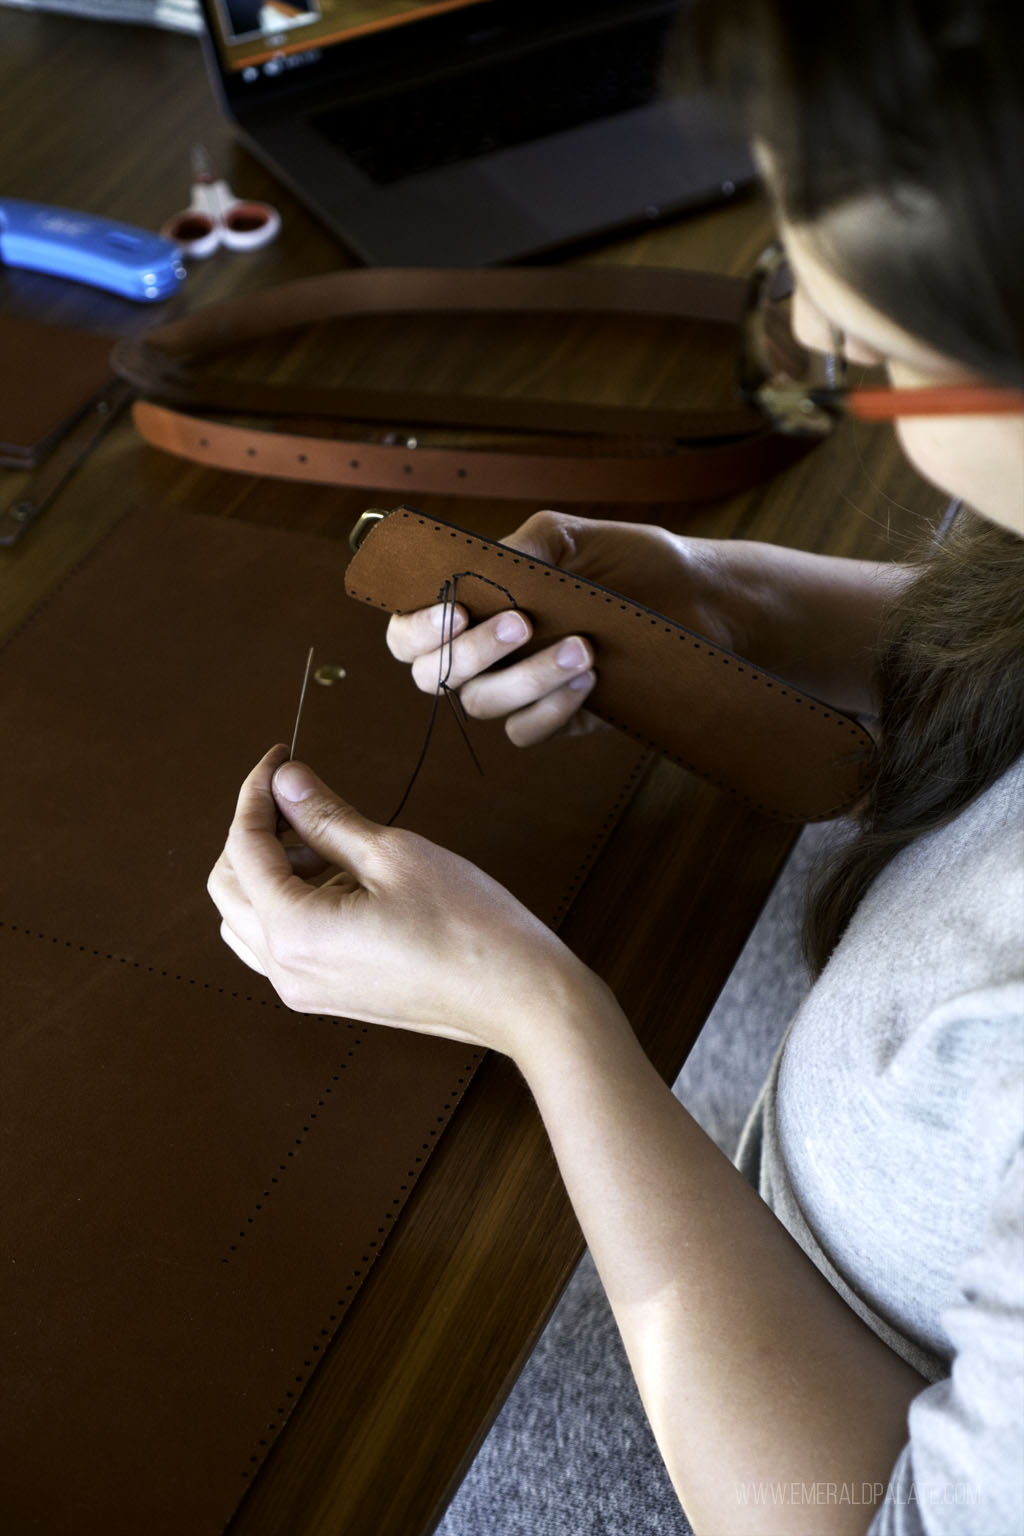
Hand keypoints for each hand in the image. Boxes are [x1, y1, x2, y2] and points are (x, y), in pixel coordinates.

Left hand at [208, 745, 599, 1057]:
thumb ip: (326, 816)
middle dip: (253, 832)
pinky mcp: (326, 996)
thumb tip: (286, 780)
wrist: (516, 995)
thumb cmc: (468, 927)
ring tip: (325, 841)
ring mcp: (303, 989)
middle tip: (298, 795)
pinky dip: (288, 902)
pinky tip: (338, 879)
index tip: (279, 758)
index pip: (244, 847)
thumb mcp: (392, 853)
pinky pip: (276, 943)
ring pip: (246, 917)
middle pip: (228, 885)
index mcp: (294, 931)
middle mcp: (285, 969)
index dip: (256, 792)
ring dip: (269, 870)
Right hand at [386, 510, 727, 747]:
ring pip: (481, 703)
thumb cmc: (629, 562)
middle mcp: (484, 651)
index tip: (455, 609)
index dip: (415, 627)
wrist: (697, 601)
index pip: (410, 629)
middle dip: (472, 652)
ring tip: (583, 646)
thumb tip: (477, 562)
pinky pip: (525, 731)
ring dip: (526, 678)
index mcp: (473, 603)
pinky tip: (591, 681)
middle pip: (432, 675)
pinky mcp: (553, 718)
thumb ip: (518, 549)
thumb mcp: (571, 539)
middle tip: (521, 623)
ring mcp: (516, 688)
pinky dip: (551, 708)